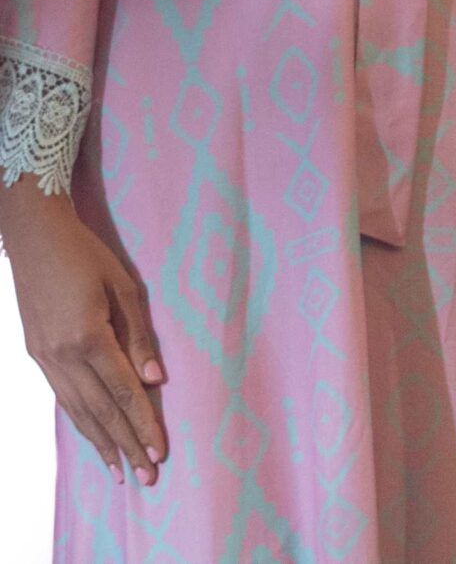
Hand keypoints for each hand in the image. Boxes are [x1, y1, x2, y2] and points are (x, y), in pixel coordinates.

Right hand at [0, 180, 165, 484]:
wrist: (34, 240)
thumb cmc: (87, 257)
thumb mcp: (124, 288)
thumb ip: (139, 336)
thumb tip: (155, 380)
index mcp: (89, 338)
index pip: (123, 392)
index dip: (142, 425)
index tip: (158, 453)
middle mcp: (63, 356)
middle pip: (101, 411)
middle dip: (126, 446)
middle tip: (147, 477)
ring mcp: (45, 359)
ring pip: (78, 411)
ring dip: (101, 443)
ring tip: (120, 471)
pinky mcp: (37, 356)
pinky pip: (63, 398)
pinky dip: (80, 422)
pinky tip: (93, 437)